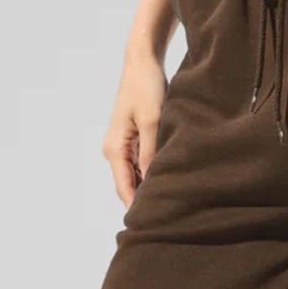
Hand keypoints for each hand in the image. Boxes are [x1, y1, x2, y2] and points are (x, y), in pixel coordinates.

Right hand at [102, 51, 166, 205]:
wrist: (143, 62)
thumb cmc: (147, 87)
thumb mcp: (153, 121)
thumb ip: (152, 154)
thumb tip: (153, 184)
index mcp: (114, 149)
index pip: (125, 189)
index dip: (138, 208)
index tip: (154, 226)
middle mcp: (115, 151)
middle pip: (130, 187)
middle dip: (146, 202)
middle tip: (169, 220)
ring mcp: (123, 147)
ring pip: (137, 178)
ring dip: (151, 188)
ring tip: (173, 205)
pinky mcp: (133, 141)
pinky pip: (142, 166)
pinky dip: (153, 175)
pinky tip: (170, 182)